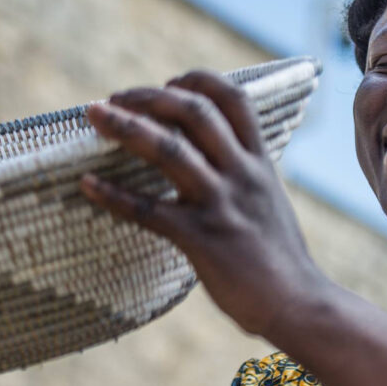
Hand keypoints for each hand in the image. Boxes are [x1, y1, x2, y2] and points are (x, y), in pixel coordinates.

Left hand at [80, 71, 332, 336]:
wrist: (299, 304)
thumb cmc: (279, 257)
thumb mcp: (269, 200)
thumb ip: (242, 173)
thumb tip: (212, 158)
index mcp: (259, 161)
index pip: (233, 99)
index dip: (198, 80)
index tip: (169, 83)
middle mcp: (241, 173)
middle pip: (194, 112)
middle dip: (150, 96)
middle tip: (114, 97)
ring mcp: (220, 204)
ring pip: (168, 149)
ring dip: (125, 126)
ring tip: (93, 115)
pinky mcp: (201, 238)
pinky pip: (147, 210)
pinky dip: (113, 195)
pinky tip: (87, 185)